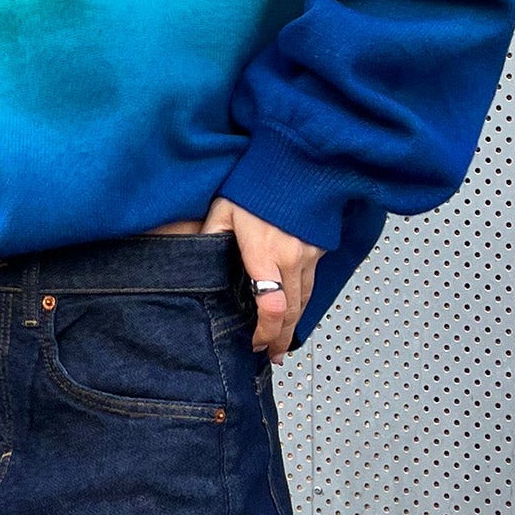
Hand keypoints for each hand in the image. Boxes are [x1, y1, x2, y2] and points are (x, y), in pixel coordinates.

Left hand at [199, 197, 323, 362]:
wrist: (299, 159)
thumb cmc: (260, 181)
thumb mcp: (225, 208)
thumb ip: (211, 235)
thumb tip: (195, 253)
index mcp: (264, 252)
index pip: (271, 306)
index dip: (265, 331)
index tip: (256, 343)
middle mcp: (291, 258)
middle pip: (291, 312)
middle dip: (281, 337)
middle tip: (273, 355)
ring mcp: (309, 254)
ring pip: (305, 300)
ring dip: (294, 324)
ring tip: (284, 341)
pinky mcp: (319, 247)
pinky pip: (312, 282)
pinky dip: (303, 301)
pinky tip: (295, 309)